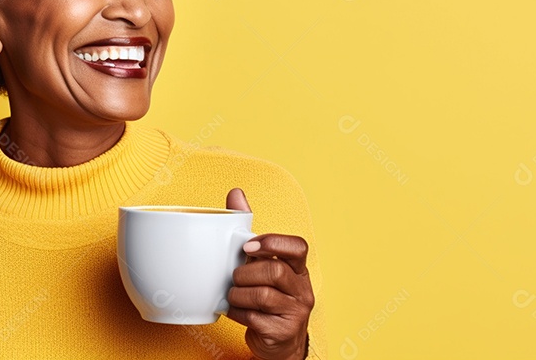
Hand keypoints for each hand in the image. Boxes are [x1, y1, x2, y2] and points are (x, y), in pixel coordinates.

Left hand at [225, 188, 313, 359]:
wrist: (279, 342)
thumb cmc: (268, 296)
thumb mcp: (262, 263)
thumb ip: (250, 230)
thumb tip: (236, 193)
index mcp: (299, 268)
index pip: (297, 247)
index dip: (273, 242)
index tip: (248, 246)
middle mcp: (302, 288)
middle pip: (274, 271)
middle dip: (246, 273)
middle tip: (236, 277)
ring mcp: (295, 312)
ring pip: (262, 295)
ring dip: (239, 294)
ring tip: (234, 295)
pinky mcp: (282, 332)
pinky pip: (254, 318)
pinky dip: (237, 313)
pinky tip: (235, 311)